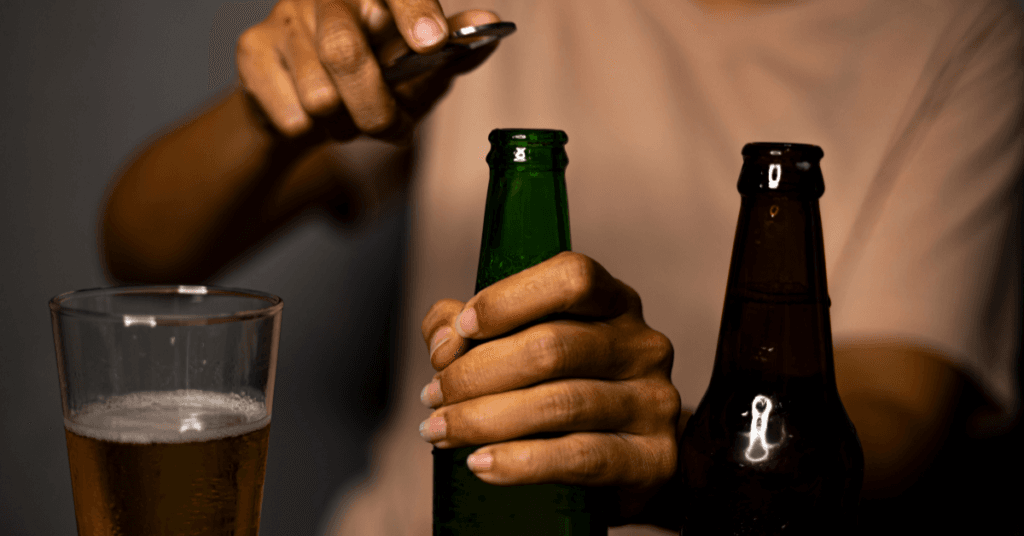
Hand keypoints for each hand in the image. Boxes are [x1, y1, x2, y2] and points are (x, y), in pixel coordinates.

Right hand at [237, 0, 500, 138]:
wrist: (304, 102)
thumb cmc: (372, 75)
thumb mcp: (420, 65)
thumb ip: (455, 48)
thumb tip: (490, 26)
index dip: (414, 12)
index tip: (430, 43)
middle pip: (344, 51)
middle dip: (375, 107)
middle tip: (390, 128)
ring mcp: (284, 18)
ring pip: (318, 94)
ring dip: (345, 125)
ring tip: (349, 120)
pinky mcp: (252, 51)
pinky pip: (290, 114)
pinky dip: (310, 130)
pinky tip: (311, 117)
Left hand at [419, 252, 680, 521]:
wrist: (625, 461)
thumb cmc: (561, 390)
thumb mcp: (521, 345)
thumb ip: (470, 327)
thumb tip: (443, 340)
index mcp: (614, 302)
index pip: (571, 278)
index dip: (508, 299)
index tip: (461, 328)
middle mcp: (642, 345)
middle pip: (552, 347)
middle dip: (476, 373)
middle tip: (433, 396)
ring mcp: (652, 402)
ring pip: (559, 403)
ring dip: (483, 419)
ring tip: (440, 430)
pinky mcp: (651, 459)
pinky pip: (577, 457)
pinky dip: (517, 462)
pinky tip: (479, 463)